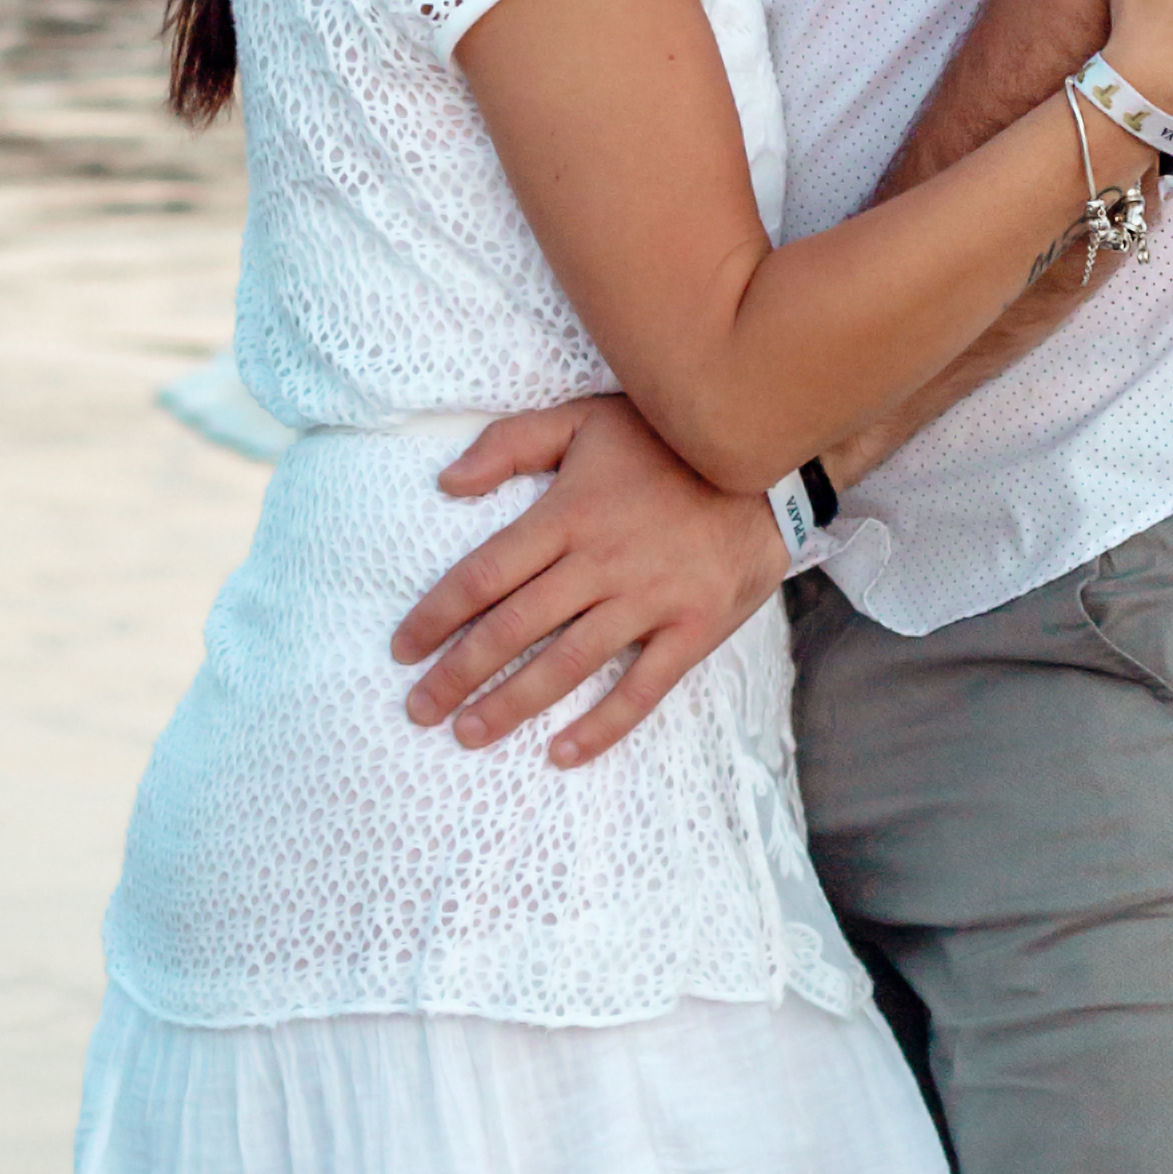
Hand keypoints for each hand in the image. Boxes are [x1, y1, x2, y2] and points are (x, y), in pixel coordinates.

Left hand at [394, 392, 789, 765]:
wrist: (770, 464)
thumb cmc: (668, 441)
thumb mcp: (585, 420)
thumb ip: (510, 444)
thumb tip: (445, 482)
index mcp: (569, 515)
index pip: (484, 574)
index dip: (437, 615)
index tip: (402, 649)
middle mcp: (601, 562)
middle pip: (514, 628)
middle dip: (458, 674)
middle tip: (419, 710)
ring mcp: (649, 599)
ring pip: (567, 664)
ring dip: (512, 704)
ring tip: (469, 735)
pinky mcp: (692, 628)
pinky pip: (642, 689)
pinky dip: (602, 726)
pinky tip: (562, 753)